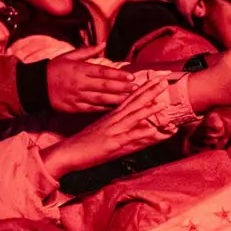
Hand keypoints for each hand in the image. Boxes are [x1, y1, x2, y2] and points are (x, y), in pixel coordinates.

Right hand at [41, 80, 174, 177]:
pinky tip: (152, 130)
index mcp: (112, 115)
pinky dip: (140, 133)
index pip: (130, 98)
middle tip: (163, 81)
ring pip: (133, 117)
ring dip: (148, 109)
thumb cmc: (85, 142)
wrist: (68, 151)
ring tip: (163, 102)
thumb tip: (133, 124)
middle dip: (150, 91)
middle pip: (134, 102)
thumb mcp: (103, 129)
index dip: (144, 88)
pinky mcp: (111, 143)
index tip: (155, 78)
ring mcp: (113, 130)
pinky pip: (128, 137)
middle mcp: (113, 119)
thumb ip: (117, 124)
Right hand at [45, 45, 150, 112]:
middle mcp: (79, 83)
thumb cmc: (54, 69)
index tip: (131, 77)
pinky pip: (92, 109)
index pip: (103, 72)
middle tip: (136, 88)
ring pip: (101, 99)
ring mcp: (77, 97)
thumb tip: (104, 43)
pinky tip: (115, 108)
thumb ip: (88, 51)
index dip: (118, 74)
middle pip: (105, 86)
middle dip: (122, 88)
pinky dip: (104, 109)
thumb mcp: (69, 56)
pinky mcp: (74, 107)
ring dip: (117, 99)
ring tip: (130, 99)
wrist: (36, 86)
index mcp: (79, 69)